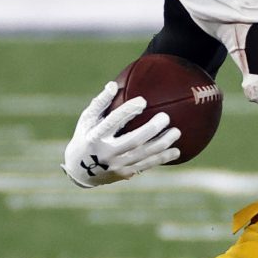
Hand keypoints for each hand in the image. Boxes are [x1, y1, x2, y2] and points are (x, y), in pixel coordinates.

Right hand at [61, 81, 179, 187]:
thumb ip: (100, 103)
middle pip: (133, 141)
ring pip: (143, 154)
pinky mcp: (125, 173)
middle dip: (151, 129)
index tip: (143, 101)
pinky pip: (146, 165)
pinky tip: (176, 151)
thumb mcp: (86, 120)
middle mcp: (106, 152)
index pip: (112, 122)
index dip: (127, 111)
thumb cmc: (86, 137)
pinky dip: (162, 158)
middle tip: (166, 117)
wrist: (80, 171)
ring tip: (177, 132)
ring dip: (162, 144)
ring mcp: (116, 165)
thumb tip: (113, 84)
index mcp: (95, 136)